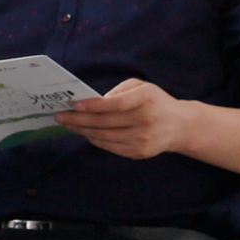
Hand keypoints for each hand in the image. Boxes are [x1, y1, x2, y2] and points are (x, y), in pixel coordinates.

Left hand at [53, 78, 193, 159]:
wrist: (179, 126)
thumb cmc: (155, 102)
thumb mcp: (142, 87)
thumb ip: (119, 91)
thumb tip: (93, 102)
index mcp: (145, 100)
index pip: (115, 105)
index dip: (93, 106)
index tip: (74, 106)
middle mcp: (145, 121)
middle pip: (104, 123)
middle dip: (78, 120)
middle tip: (60, 117)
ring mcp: (142, 139)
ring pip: (104, 137)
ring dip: (82, 131)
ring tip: (68, 125)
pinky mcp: (139, 152)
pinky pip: (110, 147)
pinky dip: (94, 140)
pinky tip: (84, 133)